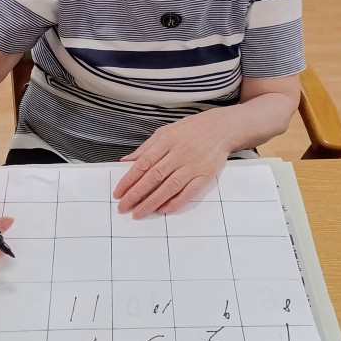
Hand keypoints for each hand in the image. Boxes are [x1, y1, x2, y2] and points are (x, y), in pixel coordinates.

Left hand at [113, 109, 230, 217]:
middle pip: (154, 177)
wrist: (221, 128)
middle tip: (123, 206)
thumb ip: (146, 147)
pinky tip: (162, 210)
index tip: (118, 192)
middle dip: (136, 194)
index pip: (143, 163)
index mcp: (166, 141)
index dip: (129, 179)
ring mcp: (193, 166)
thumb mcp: (165, 131)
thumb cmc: (191, 129)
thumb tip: (126, 161)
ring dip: (152, 202)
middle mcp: (178, 154)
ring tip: (138, 212)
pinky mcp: (205, 175)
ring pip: (169, 187)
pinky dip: (175, 202)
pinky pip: (189, 192)